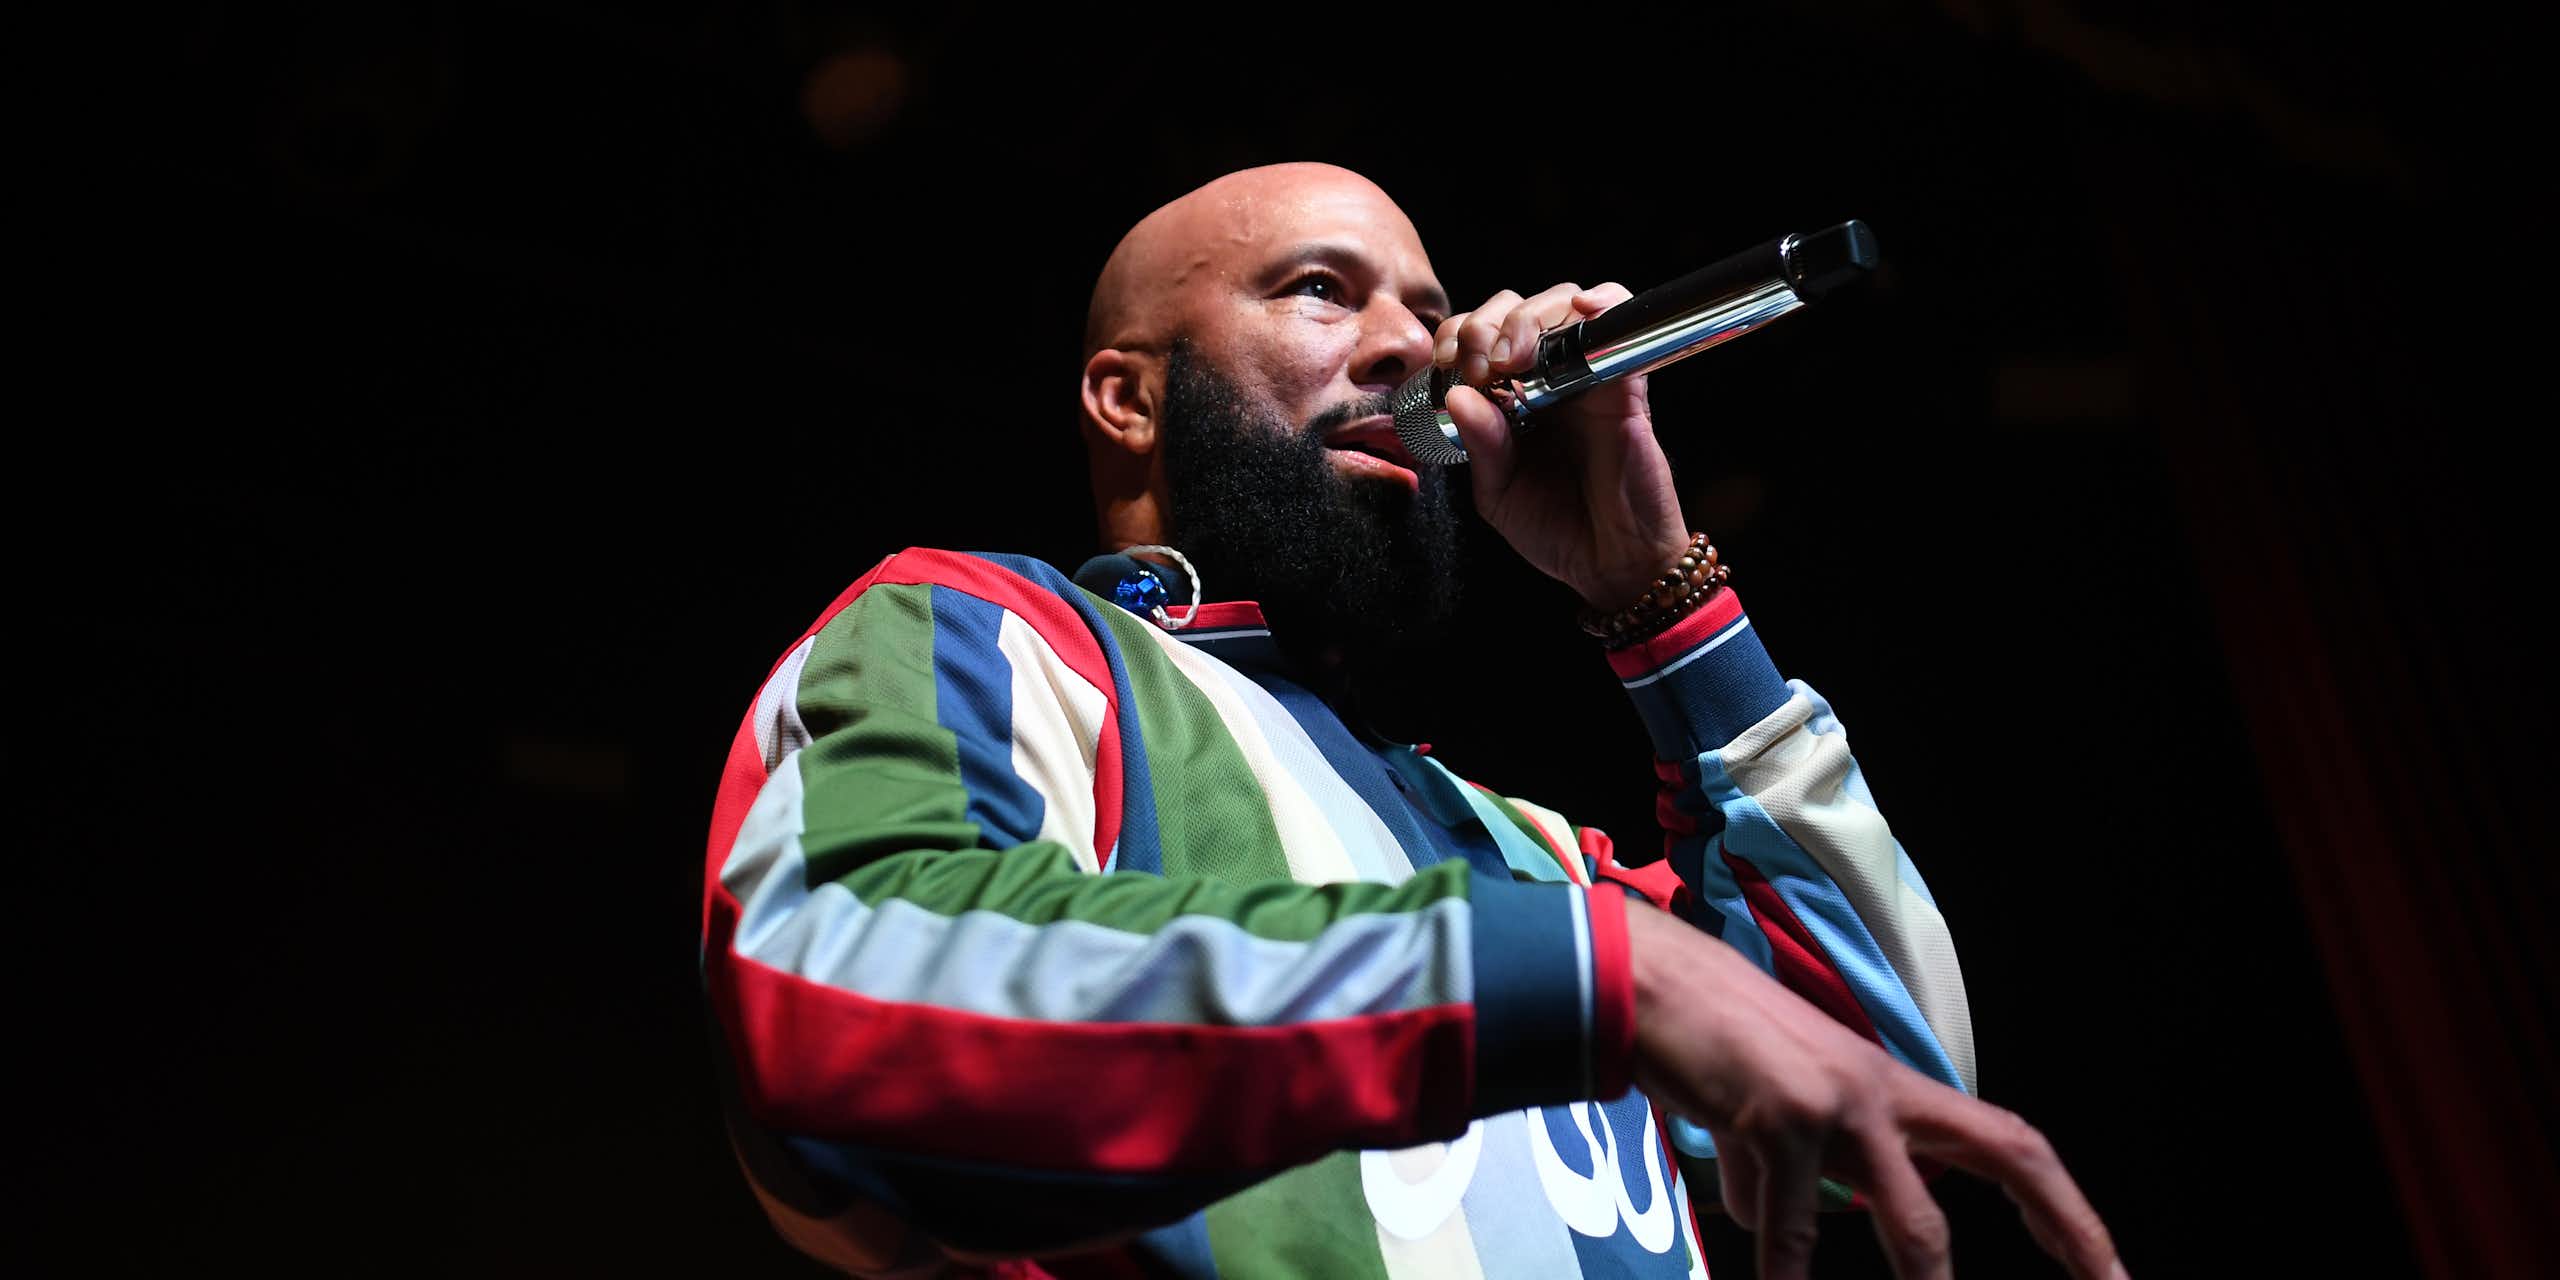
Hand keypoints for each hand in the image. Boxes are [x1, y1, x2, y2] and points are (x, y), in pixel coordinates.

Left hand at [1433, 282, 1692, 609]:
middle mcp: (1547, 378)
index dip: (1457, 338)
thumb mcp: (1498, 492)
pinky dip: (1605, 301)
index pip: (1476, 336)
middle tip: (1482, 368)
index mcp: (1508, 397)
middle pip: (1514, 307)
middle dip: (1485, 325)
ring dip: (1529, 317)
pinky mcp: (1625, 384)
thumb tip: (1457, 396)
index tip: (1449, 370)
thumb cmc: (1557, 529)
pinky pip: (1621, 323)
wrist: (1612, 563)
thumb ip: (1479, 445)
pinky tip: (1584, 309)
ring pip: (1561, 302)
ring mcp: (1587, 376)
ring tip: (1513, 358)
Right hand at [1624, 906, 2126, 1279]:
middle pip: (2006, 1152)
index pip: (2005, 1144)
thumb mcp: (1763, 1113)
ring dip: (1926, 1279)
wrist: (1647, 984)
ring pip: (1913, 1218)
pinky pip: (1794, 1228)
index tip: (2103, 1267)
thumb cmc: (1703, 1042)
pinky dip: (1788, 1271)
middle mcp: (1882, 1090)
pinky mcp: (1781, 1116)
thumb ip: (1783, 1172)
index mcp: (1889, 1090)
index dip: (2062, 1207)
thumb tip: (1773, 1228)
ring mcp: (1838, 1101)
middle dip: (2067, 1224)